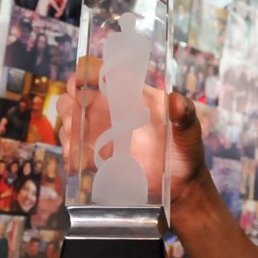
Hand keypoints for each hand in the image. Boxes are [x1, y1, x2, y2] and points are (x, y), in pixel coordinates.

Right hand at [56, 60, 207, 205]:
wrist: (180, 186)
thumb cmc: (186, 151)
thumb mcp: (190, 131)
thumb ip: (186, 115)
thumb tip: (176, 102)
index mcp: (131, 95)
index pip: (103, 73)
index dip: (88, 71)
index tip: (83, 80)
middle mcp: (111, 110)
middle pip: (77, 94)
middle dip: (70, 101)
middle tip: (77, 116)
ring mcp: (101, 133)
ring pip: (70, 120)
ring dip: (68, 126)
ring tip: (78, 137)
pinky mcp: (97, 157)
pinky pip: (73, 149)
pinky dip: (71, 151)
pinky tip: (81, 158)